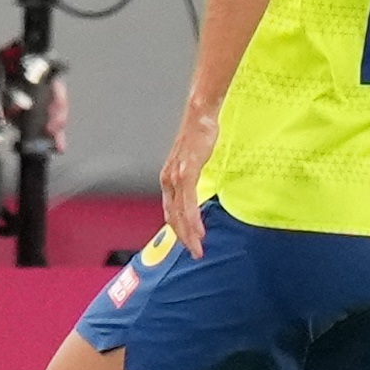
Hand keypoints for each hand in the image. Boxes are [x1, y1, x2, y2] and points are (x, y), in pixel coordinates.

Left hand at [160, 102, 218, 256]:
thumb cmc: (199, 135)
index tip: (188, 244)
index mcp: (169, 179)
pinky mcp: (186, 172)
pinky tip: (199, 230)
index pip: (171, 212)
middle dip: (184, 238)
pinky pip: (189, 202)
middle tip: (195, 253)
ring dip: (189, 234)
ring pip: (181, 213)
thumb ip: (193, 176)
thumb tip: (200, 190)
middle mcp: (169, 180)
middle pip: (174, 217)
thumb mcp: (193, 160)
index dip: (178, 230)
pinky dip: (193, 218)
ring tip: (198, 248)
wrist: (200, 115)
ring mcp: (176, 176)